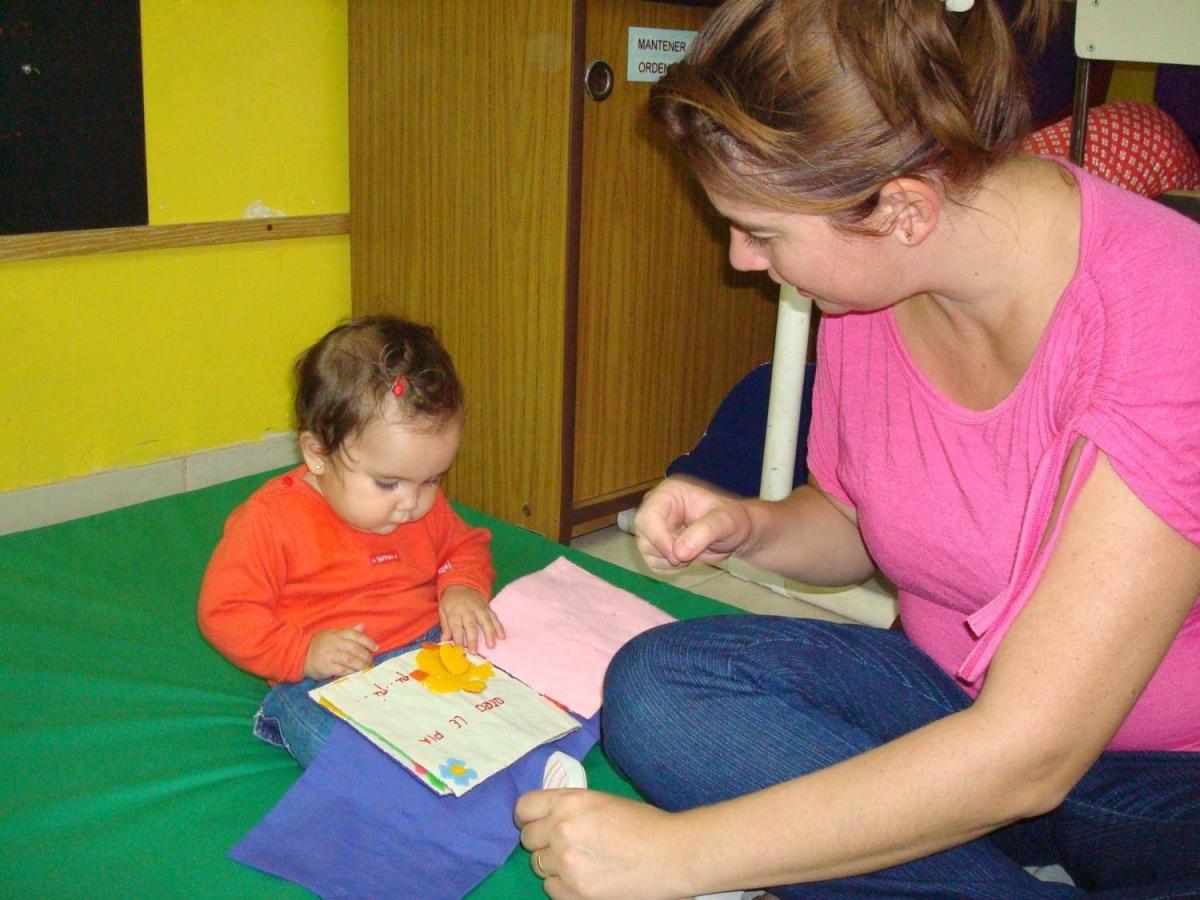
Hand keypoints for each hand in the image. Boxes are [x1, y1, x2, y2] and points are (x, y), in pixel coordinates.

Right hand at [304, 623, 377, 678]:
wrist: (300, 655)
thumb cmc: (319, 644)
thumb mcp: (332, 634)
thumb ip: (348, 631)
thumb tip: (363, 626)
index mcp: (337, 634)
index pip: (355, 635)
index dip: (368, 641)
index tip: (376, 648)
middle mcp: (334, 643)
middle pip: (355, 649)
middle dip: (366, 656)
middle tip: (372, 662)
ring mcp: (329, 655)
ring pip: (350, 660)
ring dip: (361, 665)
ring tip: (367, 669)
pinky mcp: (325, 667)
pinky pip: (342, 670)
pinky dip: (351, 672)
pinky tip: (356, 674)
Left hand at [438, 585, 504, 653]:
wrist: (462, 583)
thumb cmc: (451, 601)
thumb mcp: (443, 610)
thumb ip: (445, 625)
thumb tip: (444, 640)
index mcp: (455, 611)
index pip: (456, 626)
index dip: (458, 639)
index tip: (459, 650)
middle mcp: (468, 609)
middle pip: (471, 625)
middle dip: (473, 639)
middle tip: (474, 652)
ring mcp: (479, 608)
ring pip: (485, 621)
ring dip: (489, 634)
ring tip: (491, 646)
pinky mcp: (488, 607)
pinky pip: (494, 617)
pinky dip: (499, 627)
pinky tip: (502, 637)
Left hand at [514, 788, 686, 899]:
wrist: (671, 854)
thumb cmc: (643, 824)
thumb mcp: (601, 801)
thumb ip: (570, 808)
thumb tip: (547, 818)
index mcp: (569, 802)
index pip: (523, 808)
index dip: (529, 817)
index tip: (538, 823)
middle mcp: (561, 830)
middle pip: (528, 839)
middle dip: (543, 842)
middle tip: (566, 845)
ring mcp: (566, 864)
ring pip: (538, 866)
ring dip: (554, 865)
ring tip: (582, 862)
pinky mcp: (574, 893)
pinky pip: (550, 889)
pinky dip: (564, 886)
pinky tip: (586, 879)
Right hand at [634, 477, 753, 569]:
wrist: (734, 533)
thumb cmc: (732, 520)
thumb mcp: (725, 522)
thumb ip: (704, 532)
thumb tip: (679, 552)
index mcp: (668, 493)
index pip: (647, 516)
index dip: (658, 538)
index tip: (678, 556)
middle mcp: (656, 508)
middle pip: (643, 536)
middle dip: (667, 551)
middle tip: (692, 555)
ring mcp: (654, 527)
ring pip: (646, 552)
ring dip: (671, 560)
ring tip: (694, 550)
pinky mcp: (656, 545)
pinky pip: (653, 563)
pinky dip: (671, 567)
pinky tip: (687, 556)